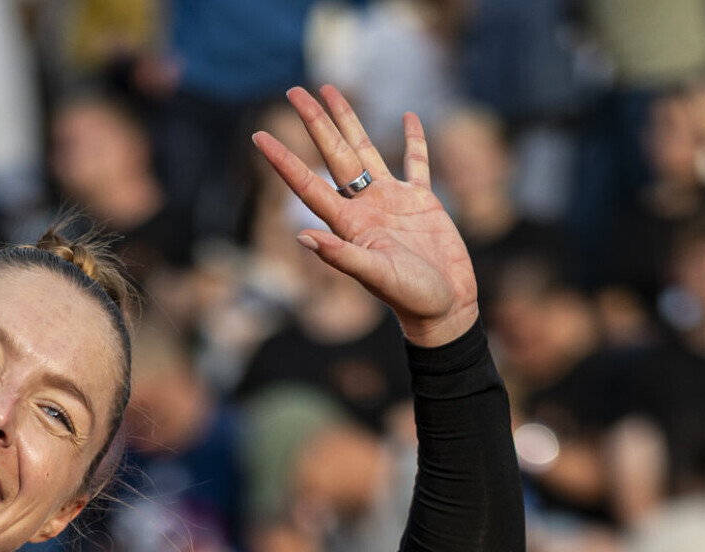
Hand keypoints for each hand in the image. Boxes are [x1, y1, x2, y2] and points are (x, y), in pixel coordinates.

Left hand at [253, 86, 476, 346]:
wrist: (445, 308)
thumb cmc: (410, 298)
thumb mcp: (375, 276)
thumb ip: (342, 256)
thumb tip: (301, 238)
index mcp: (349, 223)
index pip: (307, 185)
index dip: (283, 160)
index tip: (259, 135)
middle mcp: (364, 206)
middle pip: (333, 155)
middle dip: (314, 122)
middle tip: (295, 90)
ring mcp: (392, 201)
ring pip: (366, 150)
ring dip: (349, 122)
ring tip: (331, 90)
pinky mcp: (422, 202)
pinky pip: (417, 164)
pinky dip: (415, 141)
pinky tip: (409, 117)